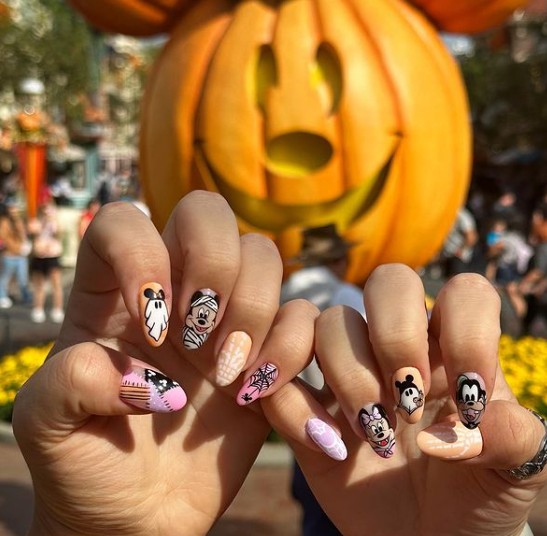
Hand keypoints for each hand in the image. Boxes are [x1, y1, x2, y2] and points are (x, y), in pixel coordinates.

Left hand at [12, 191, 316, 535]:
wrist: (140, 515)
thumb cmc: (86, 465)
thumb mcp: (48, 428)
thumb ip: (69, 385)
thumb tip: (141, 376)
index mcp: (110, 294)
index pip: (126, 222)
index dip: (140, 253)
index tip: (150, 323)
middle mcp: (173, 290)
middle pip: (208, 213)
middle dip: (213, 266)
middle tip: (196, 336)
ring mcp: (223, 317)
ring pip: (262, 255)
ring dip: (253, 310)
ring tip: (227, 375)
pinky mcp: (267, 350)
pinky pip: (303, 315)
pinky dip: (291, 348)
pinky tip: (257, 394)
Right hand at [264, 265, 546, 535]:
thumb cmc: (474, 498)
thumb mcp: (513, 473)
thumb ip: (511, 440)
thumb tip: (454, 432)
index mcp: (454, 349)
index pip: (463, 293)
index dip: (468, 330)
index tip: (468, 396)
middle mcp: (398, 346)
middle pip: (387, 282)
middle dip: (396, 335)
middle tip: (410, 399)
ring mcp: (347, 370)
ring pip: (326, 321)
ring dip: (349, 376)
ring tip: (373, 432)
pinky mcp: (306, 404)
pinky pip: (279, 376)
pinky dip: (295, 407)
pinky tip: (330, 447)